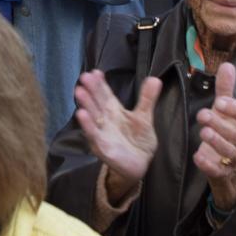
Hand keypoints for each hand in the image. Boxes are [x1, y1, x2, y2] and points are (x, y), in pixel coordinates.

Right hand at [73, 67, 160, 196]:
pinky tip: (81, 114)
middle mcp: (105, 119)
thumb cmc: (139, 139)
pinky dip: (87, 125)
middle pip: (97, 102)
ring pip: (92, 116)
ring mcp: (102, 132)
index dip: (100, 83)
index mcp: (114, 110)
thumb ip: (147, 98)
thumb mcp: (144, 117)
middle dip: (91, 90)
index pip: (105, 94)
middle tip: (85, 77)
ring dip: (85, 104)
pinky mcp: (102, 146)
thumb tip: (155, 79)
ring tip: (79, 91)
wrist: (140, 164)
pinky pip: (93, 135)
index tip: (95, 72)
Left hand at [191, 64, 235, 210]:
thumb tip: (227, 65)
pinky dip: (209, 165)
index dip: (235, 109)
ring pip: (230, 152)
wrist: (229, 170)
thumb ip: (226, 90)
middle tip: (202, 114)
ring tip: (203, 132)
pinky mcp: (224, 174)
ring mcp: (235, 160)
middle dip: (221, 124)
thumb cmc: (228, 134)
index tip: (219, 102)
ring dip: (217, 142)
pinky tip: (198, 157)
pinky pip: (219, 171)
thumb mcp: (226, 112)